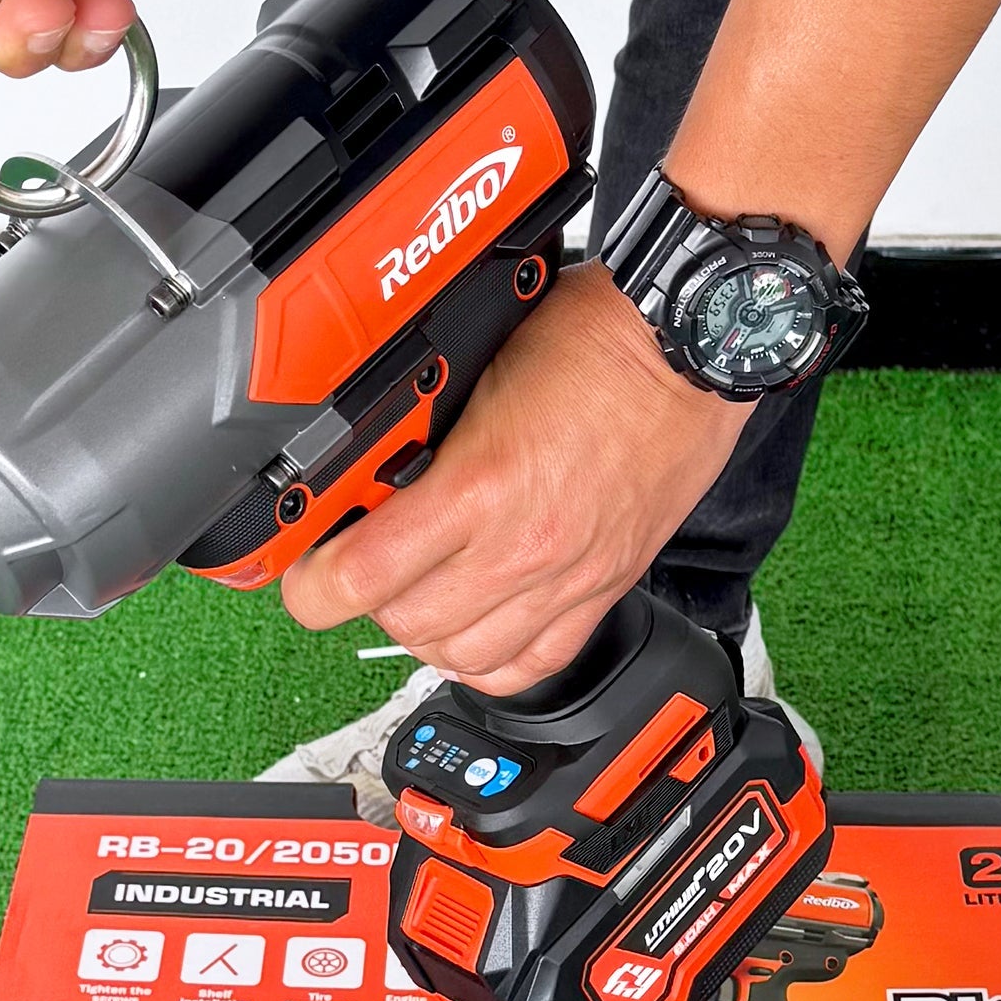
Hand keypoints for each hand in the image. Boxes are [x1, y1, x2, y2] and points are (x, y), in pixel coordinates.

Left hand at [280, 265, 743, 689]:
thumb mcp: (477, 366)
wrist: (694, 346)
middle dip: (369, 604)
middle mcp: (525, 548)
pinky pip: (535, 665)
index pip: (363, 577)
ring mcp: (570, 578)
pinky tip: (474, 635)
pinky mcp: (606, 588)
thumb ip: (423, 429)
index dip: (314, 587)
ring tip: (417, 598)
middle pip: (408, 627)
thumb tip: (369, 469)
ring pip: (464, 658)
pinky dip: (490, 662)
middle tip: (363, 572)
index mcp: (482, 486)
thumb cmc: (598, 334)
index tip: (306, 577)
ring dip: (427, 635)